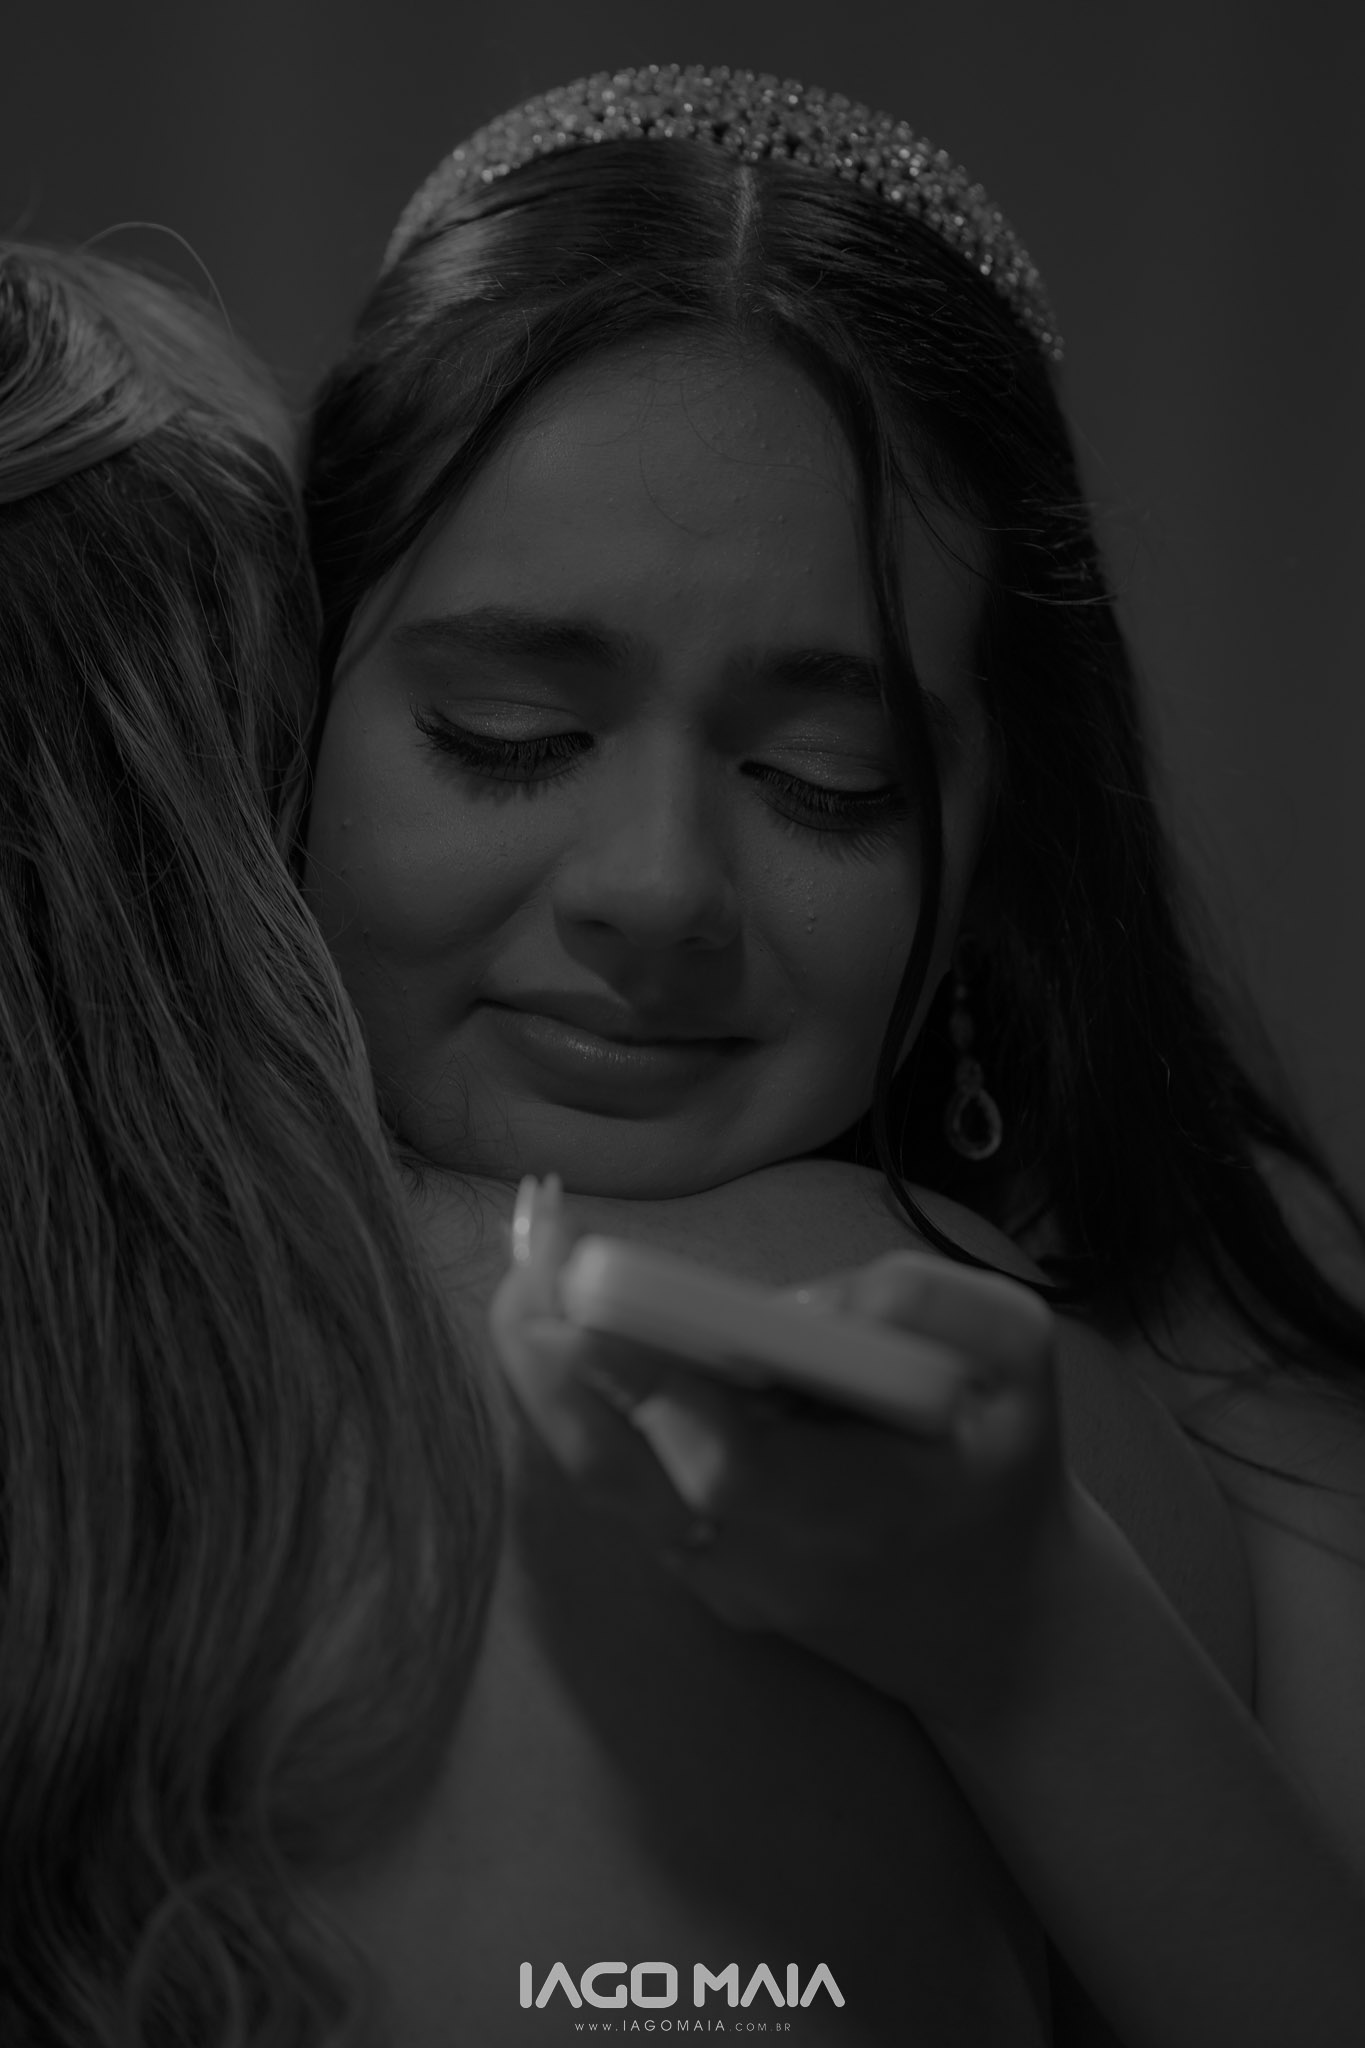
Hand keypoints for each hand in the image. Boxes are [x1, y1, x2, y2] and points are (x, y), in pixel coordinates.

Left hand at [490, 1187, 1074, 1725]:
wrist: (1000, 1634)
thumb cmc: (1007, 1486)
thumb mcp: (1020, 1374)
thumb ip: (940, 1304)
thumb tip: (819, 1296)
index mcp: (839, 1515)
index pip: (719, 1453)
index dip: (646, 1376)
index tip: (581, 1296)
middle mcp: (752, 1559)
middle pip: (619, 1468)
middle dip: (555, 1366)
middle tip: (523, 1266)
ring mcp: (712, 1574)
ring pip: (601, 1479)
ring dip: (549, 1385)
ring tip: (521, 1284)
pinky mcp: (694, 1567)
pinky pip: (618, 1483)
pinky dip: (576, 1408)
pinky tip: (553, 1330)